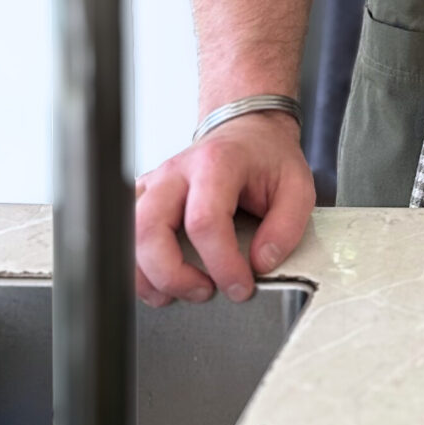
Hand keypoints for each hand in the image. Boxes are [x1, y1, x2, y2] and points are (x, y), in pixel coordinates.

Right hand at [134, 113, 313, 305]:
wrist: (246, 131)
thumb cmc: (267, 157)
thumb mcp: (298, 186)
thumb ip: (286, 227)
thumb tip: (261, 263)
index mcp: (216, 164)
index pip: (204, 221)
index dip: (221, 263)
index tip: (240, 286)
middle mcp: (177, 172)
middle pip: (149, 228)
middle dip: (172, 274)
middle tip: (205, 291)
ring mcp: (155, 183)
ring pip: (128, 235)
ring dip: (147, 275)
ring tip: (177, 293)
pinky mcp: (144, 198)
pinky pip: (125, 235)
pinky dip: (136, 265)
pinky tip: (159, 279)